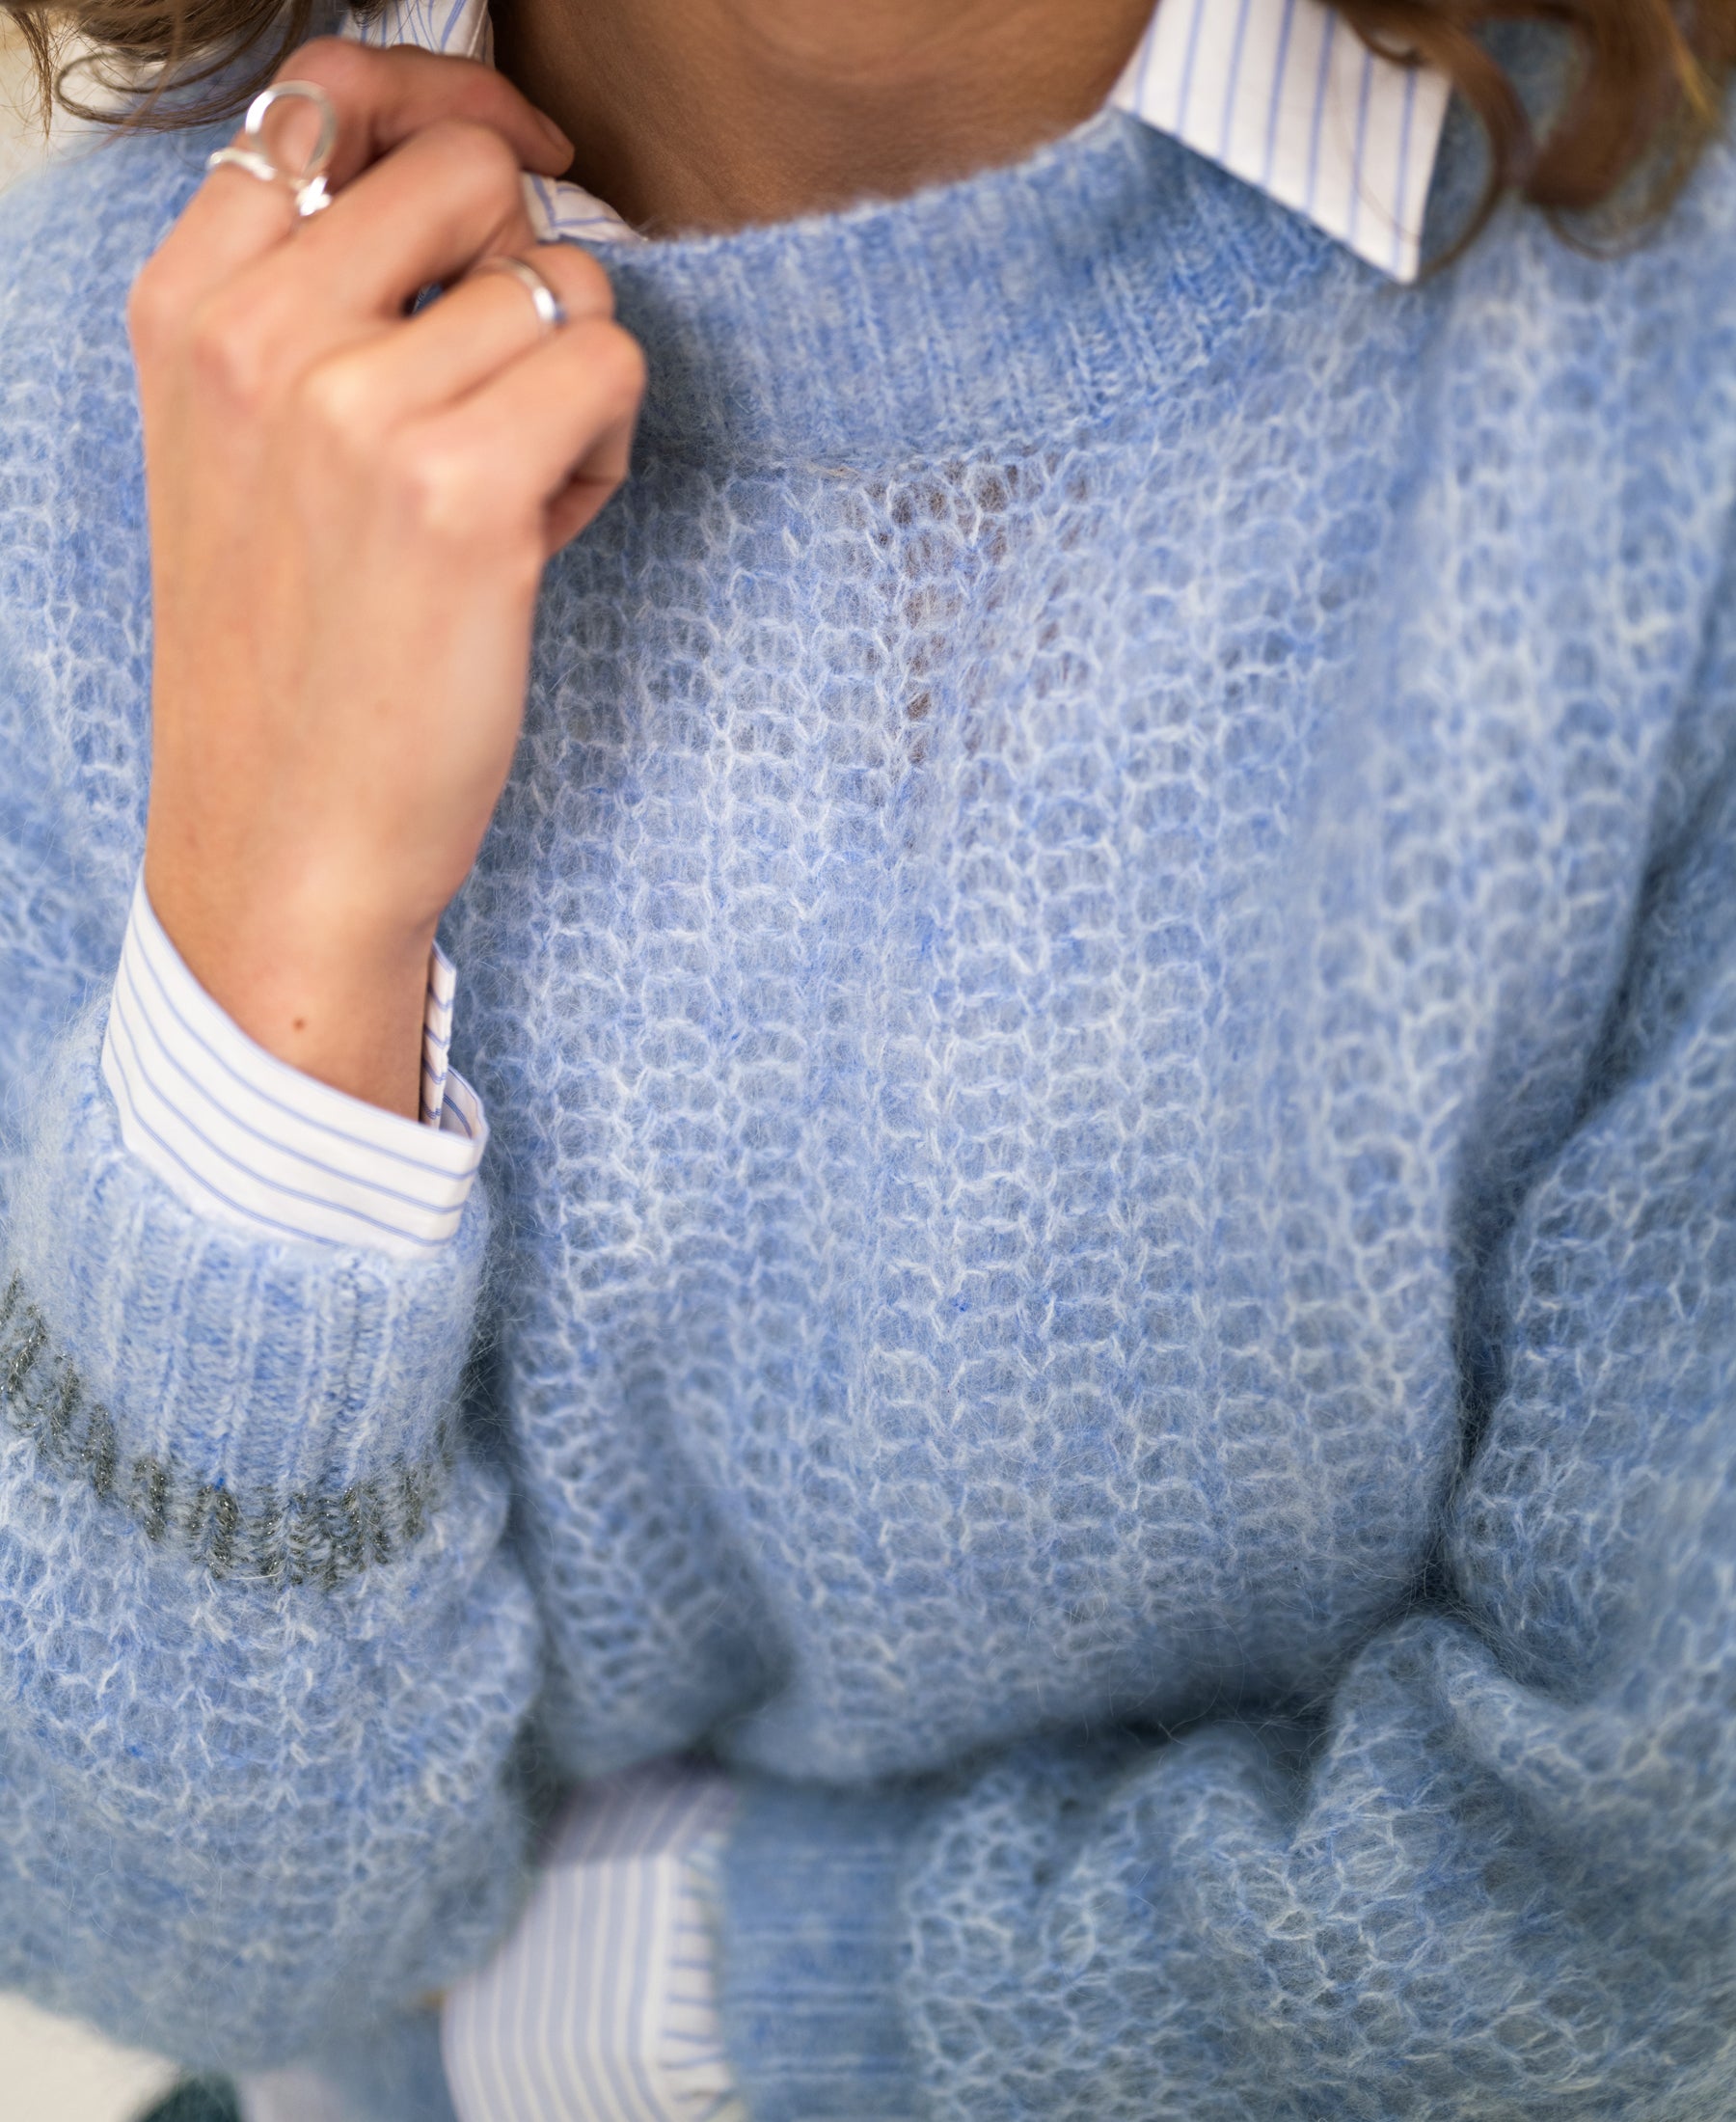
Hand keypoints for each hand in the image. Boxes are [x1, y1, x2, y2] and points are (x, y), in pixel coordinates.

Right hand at [131, 40, 645, 1116]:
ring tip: (514, 494)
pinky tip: (547, 532)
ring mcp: (352, 407)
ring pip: (566, 286)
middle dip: (531, 272)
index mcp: (188, 307)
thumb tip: (482, 192)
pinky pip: (609, 369)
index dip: (452, 110)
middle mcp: (257, 334)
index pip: (328, 95)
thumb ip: (319, 305)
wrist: (287, 835)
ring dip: (573, 385)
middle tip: (507, 393)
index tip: (521, 159)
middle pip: (475, 175)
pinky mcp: (459, 490)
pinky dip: (606, 451)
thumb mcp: (247, 447)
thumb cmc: (295, 651)